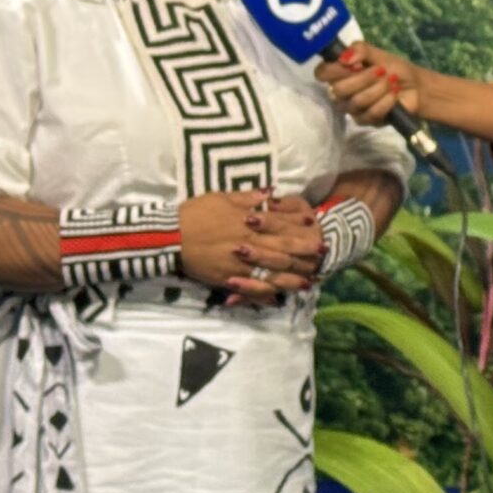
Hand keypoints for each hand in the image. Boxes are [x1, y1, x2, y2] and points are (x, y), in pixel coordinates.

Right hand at [181, 191, 320, 304]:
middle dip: (304, 254)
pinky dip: (264, 294)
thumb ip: (248, 197)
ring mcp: (240, 264)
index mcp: (249, 222)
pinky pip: (250, 288)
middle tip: (323, 256)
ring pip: (272, 273)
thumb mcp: (221, 197)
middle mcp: (249, 244)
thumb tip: (270, 193)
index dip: (299, 227)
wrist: (170, 235)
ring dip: (292, 278)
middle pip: (282, 250)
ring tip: (309, 283)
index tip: (315, 227)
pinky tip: (276, 299)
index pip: (281, 225)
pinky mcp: (228, 278)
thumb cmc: (195, 212)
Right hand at [315, 45, 422, 127]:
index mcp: (341, 72)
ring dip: (377, 89)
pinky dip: (385, 102)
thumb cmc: (394, 67)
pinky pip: (370, 114)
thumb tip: (345, 58)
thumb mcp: (378, 53)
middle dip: (362, 79)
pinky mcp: (365, 120)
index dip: (333, 70)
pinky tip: (394, 94)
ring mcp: (352, 108)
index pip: (321, 73)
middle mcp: (342, 91)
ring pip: (355, 102)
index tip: (353, 64)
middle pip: (338, 90)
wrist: (416, 86)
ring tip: (392, 81)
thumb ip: (360, 50)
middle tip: (381, 71)